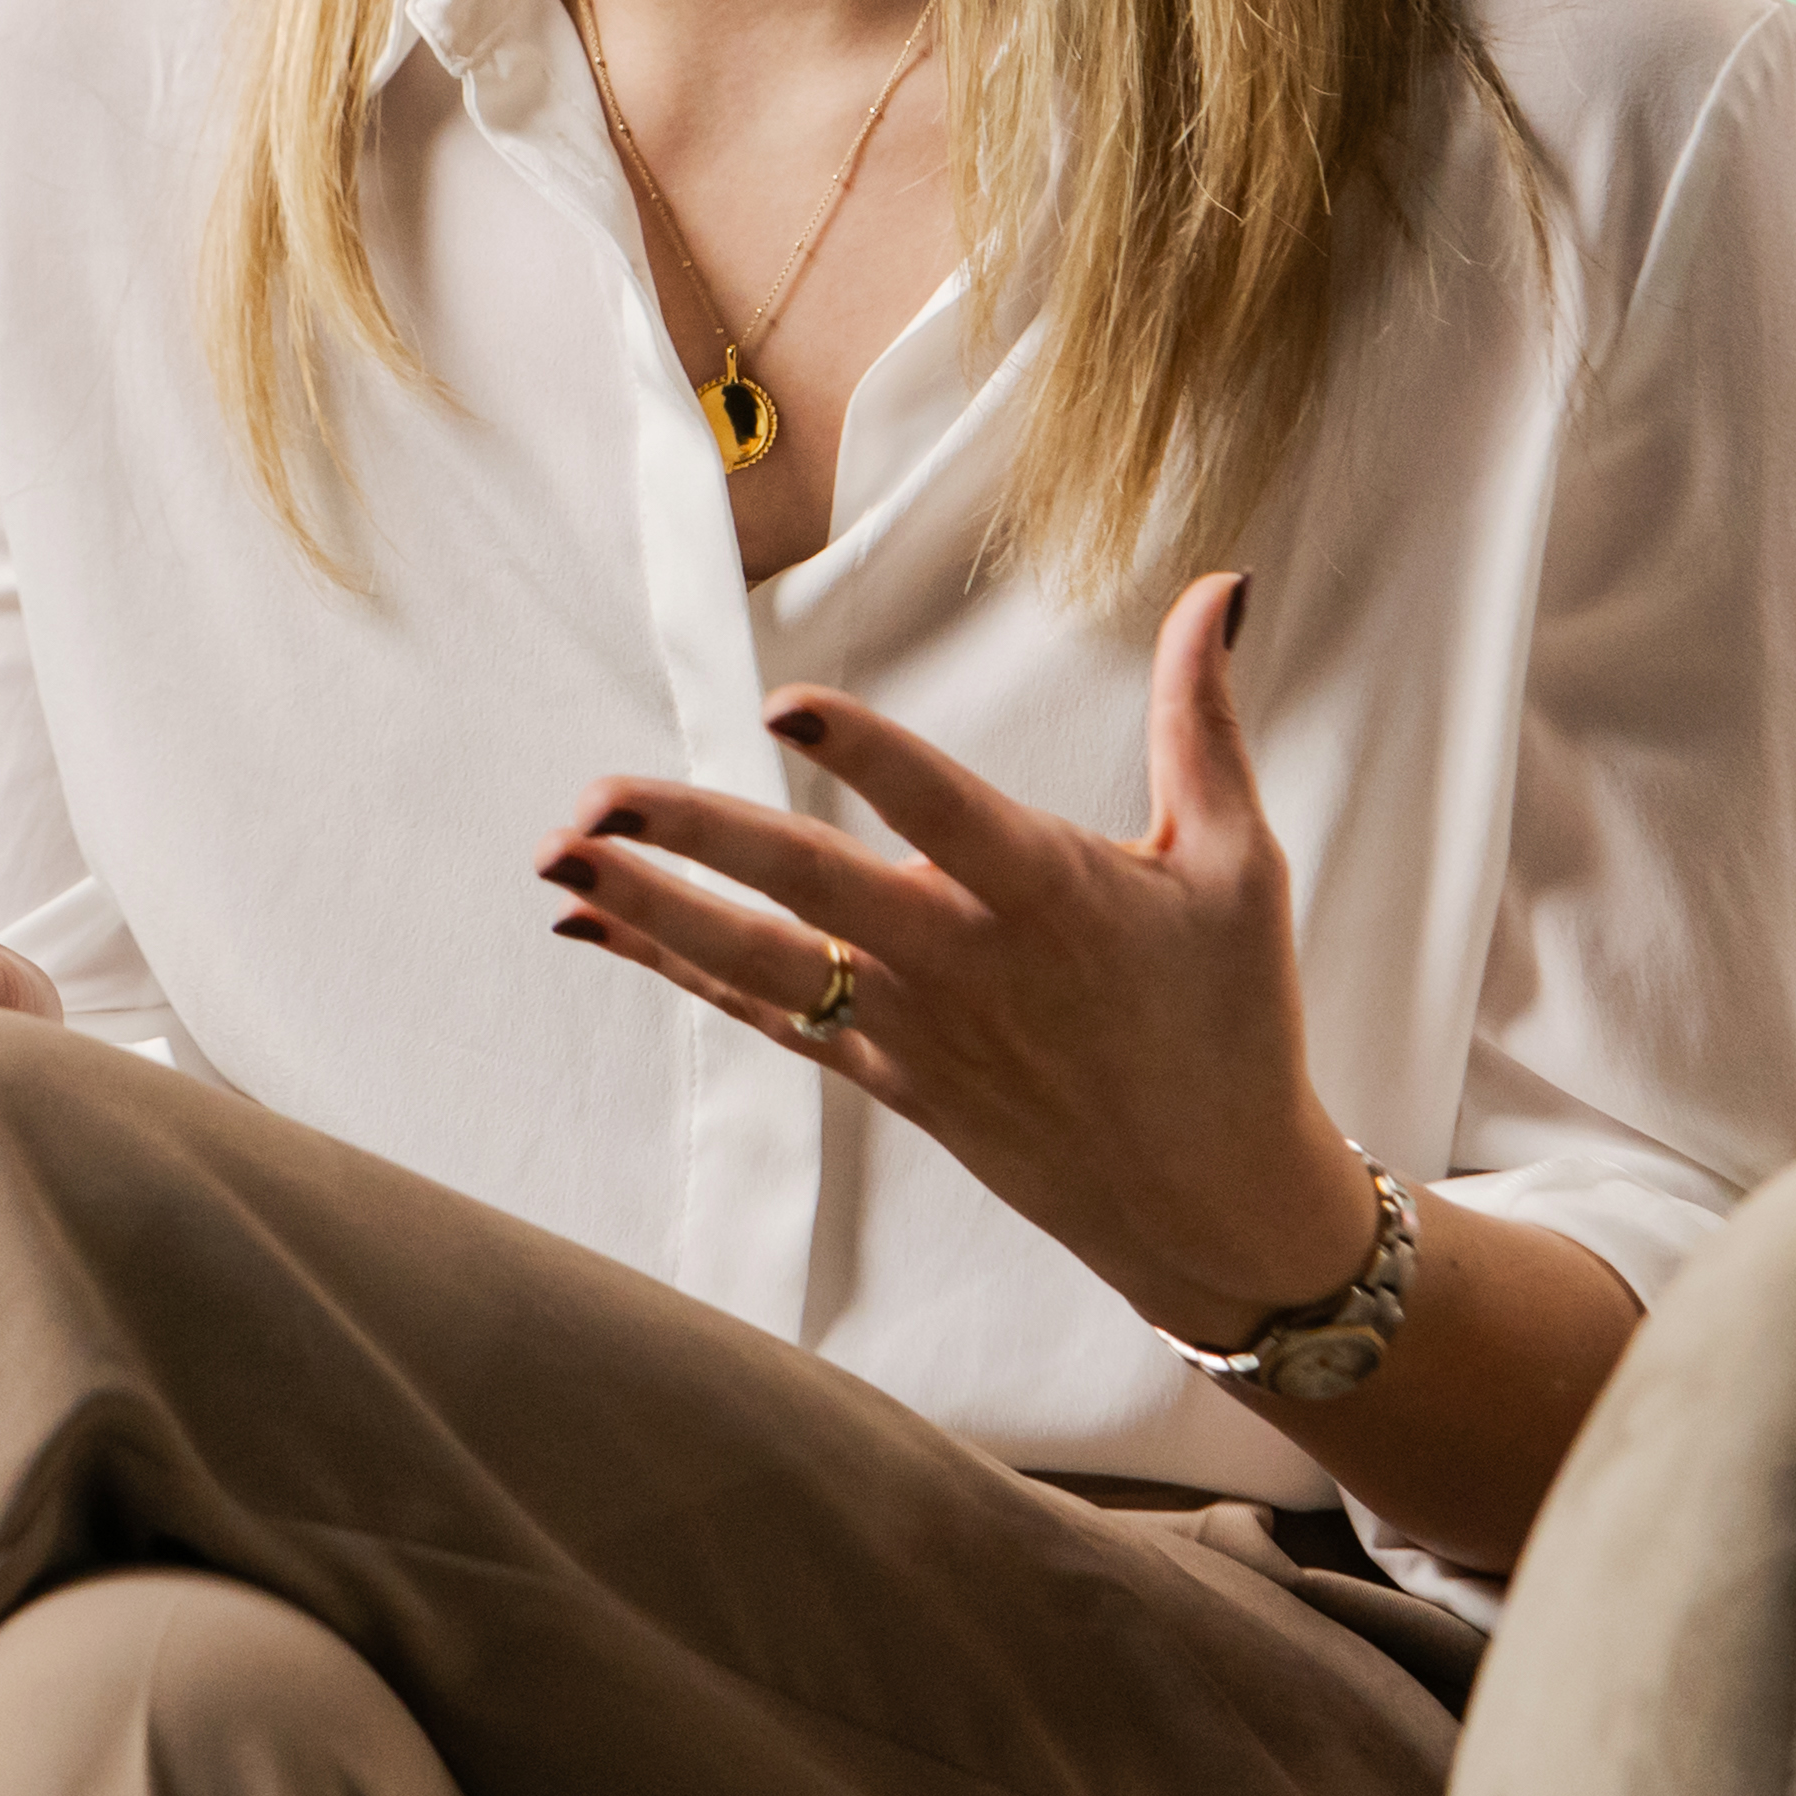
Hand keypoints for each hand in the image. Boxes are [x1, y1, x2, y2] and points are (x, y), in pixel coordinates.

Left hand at [535, 572, 1377, 1351]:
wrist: (1212, 1204)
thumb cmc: (1232, 1021)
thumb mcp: (1239, 862)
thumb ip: (1203, 720)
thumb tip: (1215, 590)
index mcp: (1050, 896)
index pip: (941, 811)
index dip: (865, 756)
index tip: (784, 705)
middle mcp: (964, 963)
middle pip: (809, 890)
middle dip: (695, 840)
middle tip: (596, 798)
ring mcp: (913, 1028)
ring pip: (759, 961)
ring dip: (651, 910)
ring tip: (556, 860)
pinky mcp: (886, 1075)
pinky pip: (762, 1014)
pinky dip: (673, 968)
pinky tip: (591, 930)